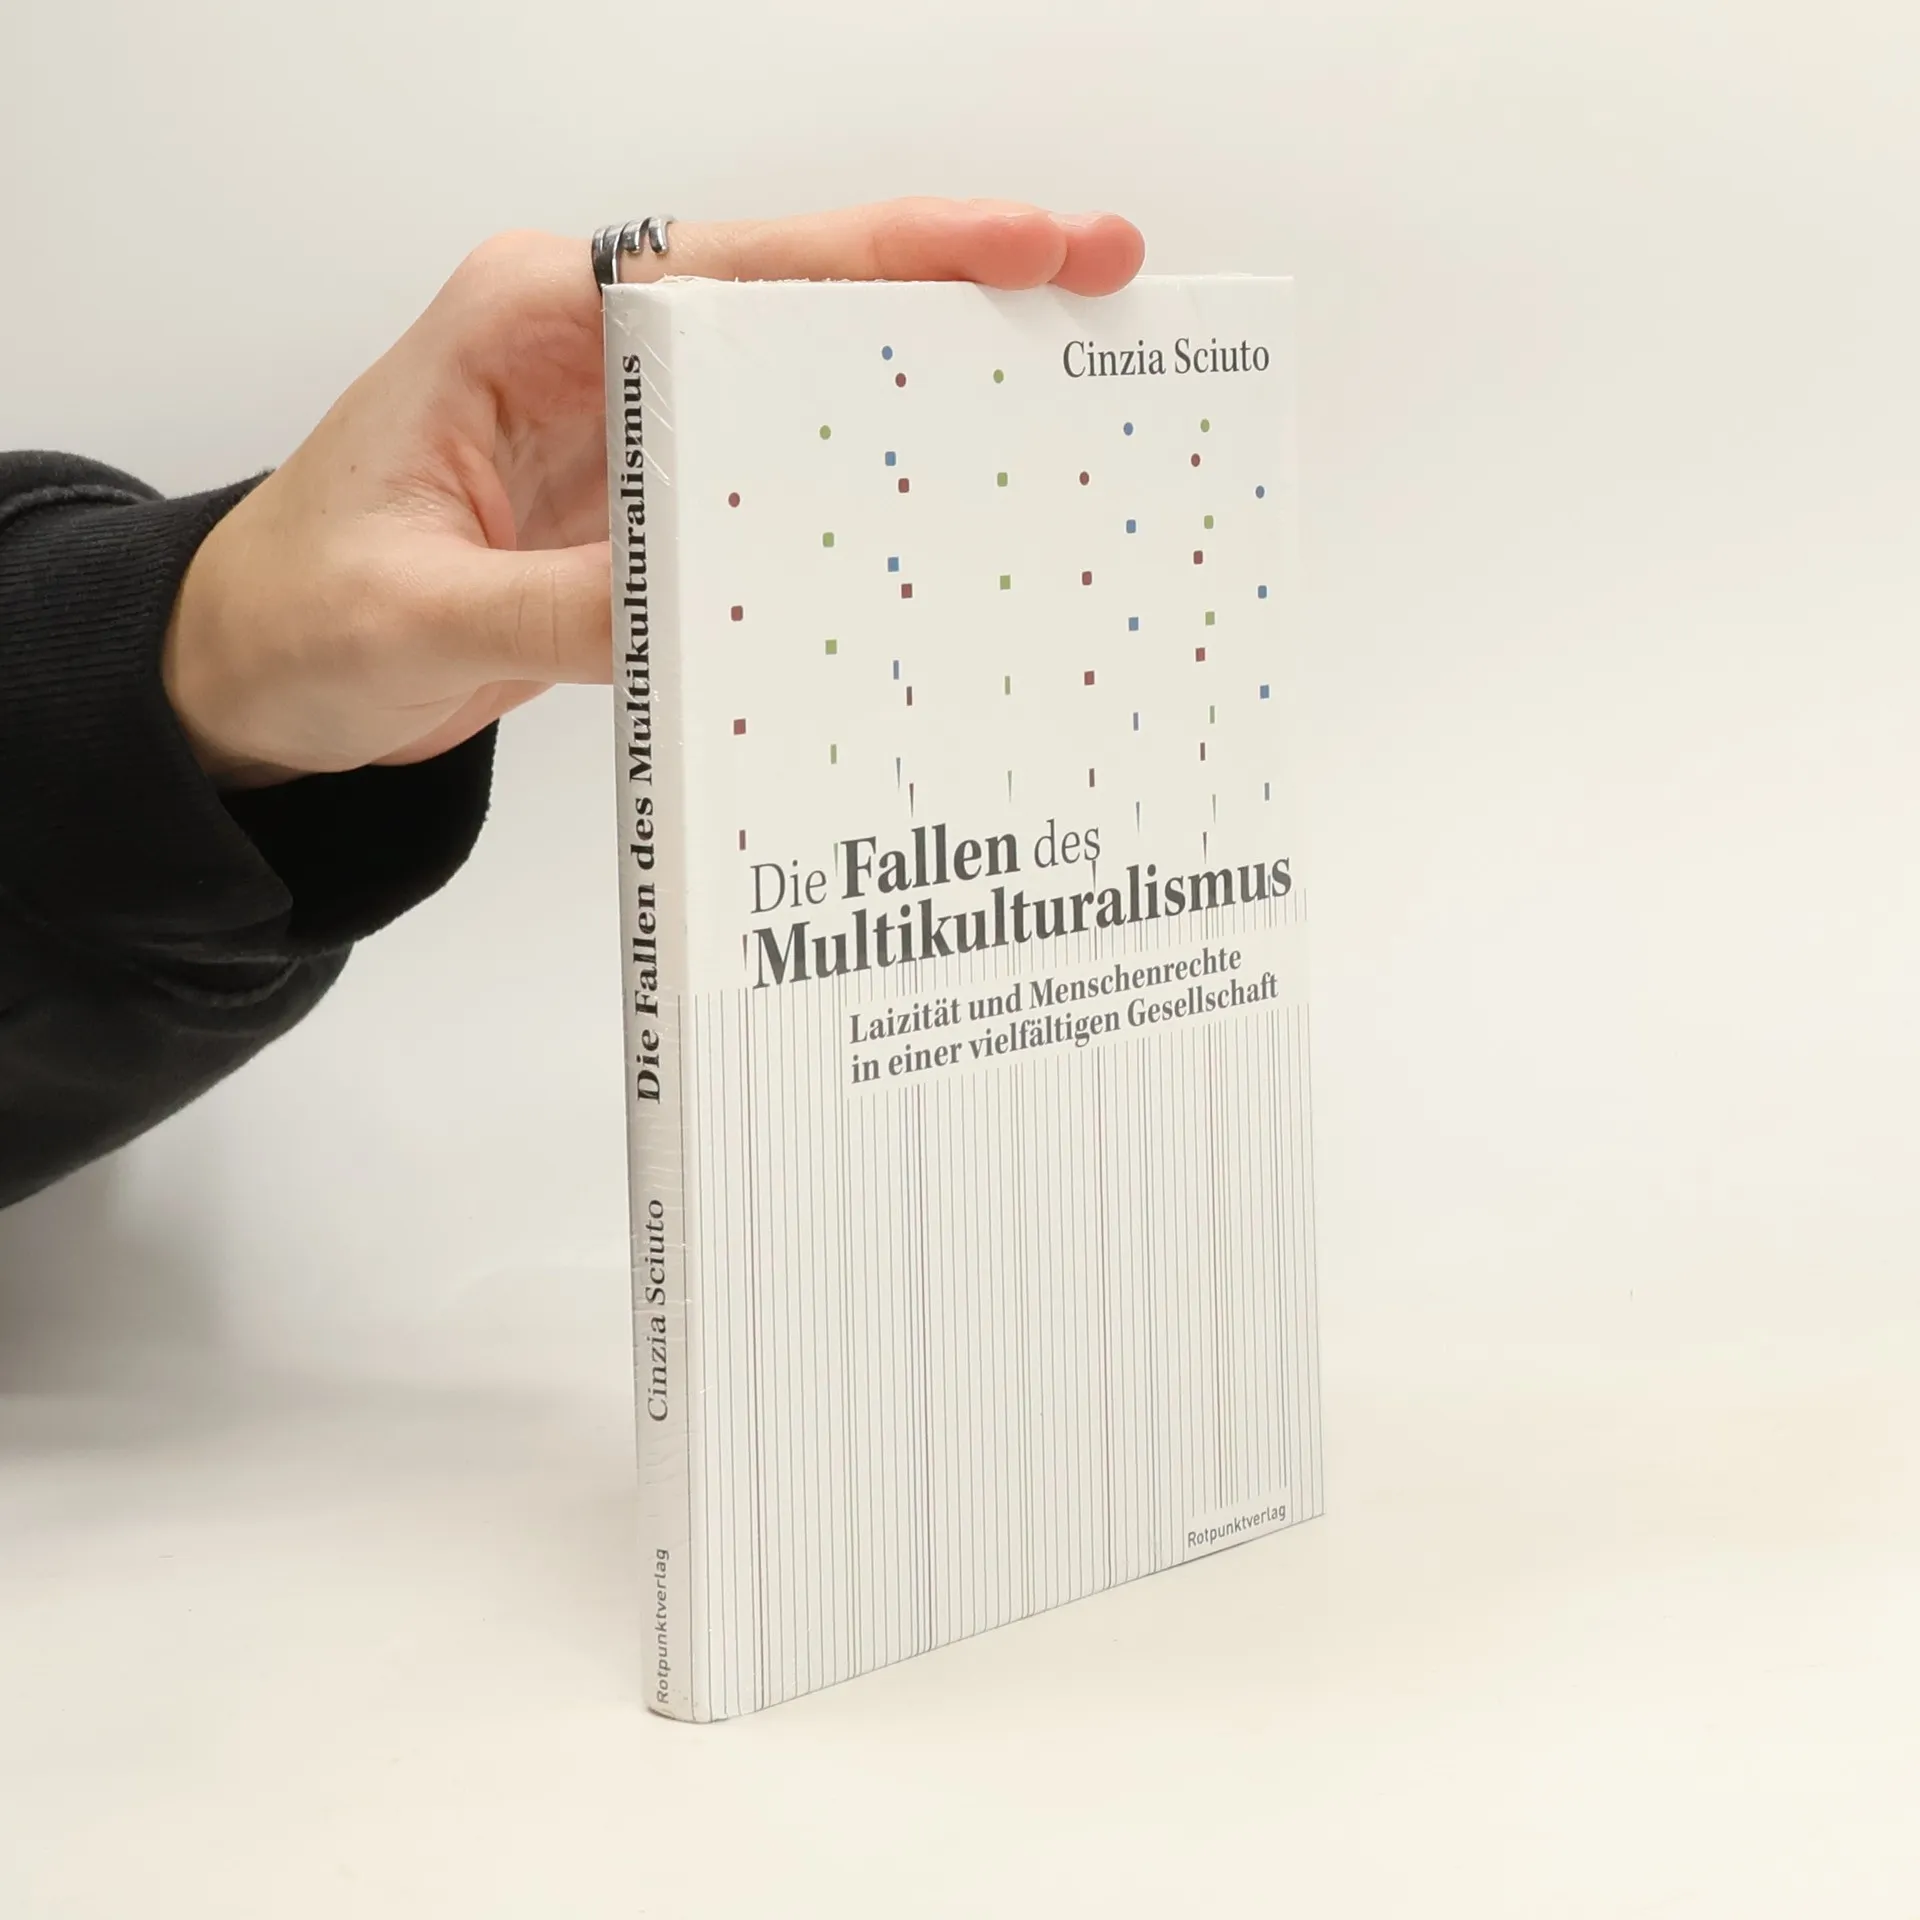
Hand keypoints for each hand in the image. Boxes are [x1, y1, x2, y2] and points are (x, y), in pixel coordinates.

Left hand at [162, 200, 1145, 786]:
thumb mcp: (421, 616)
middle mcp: (592, 355)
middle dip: (952, 301)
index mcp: (531, 322)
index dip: (895, 255)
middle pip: (802, 308)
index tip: (1026, 248)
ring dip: (920, 408)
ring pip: (802, 400)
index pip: (740, 268)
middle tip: (1100, 295)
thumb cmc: (295, 620)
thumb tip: (716, 612)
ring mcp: (626, 434)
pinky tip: (938, 534)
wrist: (246, 684)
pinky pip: (769, 498)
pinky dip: (853, 512)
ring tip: (1053, 414)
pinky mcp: (640, 512)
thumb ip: (566, 610)